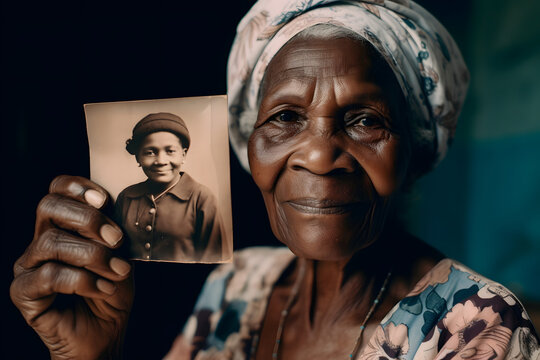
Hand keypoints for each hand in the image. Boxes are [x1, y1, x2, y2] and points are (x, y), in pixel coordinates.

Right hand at [10, 176, 133, 359]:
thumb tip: (117, 209)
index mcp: (64, 225)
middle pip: (48, 206)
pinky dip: (83, 281)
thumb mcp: (121, 254)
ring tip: (117, 272)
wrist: (106, 333)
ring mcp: (29, 265)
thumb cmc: (113, 290)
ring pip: (50, 242)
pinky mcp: (23, 292)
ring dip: (92, 256)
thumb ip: (115, 231)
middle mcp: (41, 240)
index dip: (77, 187)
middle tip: (116, 240)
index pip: (58, 190)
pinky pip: (49, 276)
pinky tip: (103, 289)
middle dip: (87, 219)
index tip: (104, 200)